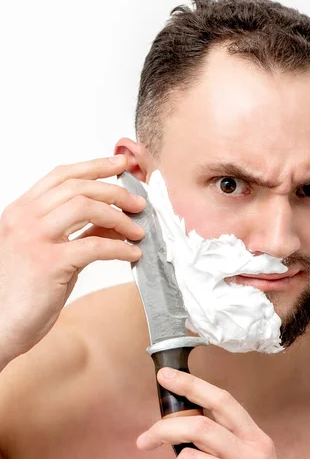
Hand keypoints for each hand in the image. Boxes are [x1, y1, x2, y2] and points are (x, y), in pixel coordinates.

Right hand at [0, 154, 144, 365]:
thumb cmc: (22, 293)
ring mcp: (34, 239)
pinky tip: (132, 254)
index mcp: (21, 212)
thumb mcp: (49, 253)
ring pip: (85, 207)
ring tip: (138, 230)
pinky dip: (119, 248)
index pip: (61, 176)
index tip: (121, 165)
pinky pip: (94, 246)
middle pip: (77, 187)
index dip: (94, 166)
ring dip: (119, 217)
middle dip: (115, 191)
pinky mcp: (48, 264)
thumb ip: (77, 233)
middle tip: (139, 203)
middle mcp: (24, 219)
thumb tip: (115, 222)